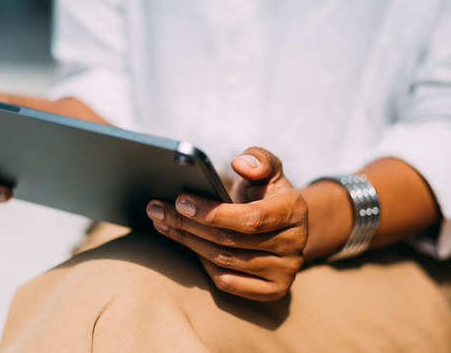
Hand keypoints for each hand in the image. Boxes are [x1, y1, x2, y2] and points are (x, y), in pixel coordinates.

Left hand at [146, 147, 307, 300]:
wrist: (284, 227)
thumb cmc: (268, 193)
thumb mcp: (268, 169)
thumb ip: (259, 159)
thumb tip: (240, 164)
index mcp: (295, 210)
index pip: (251, 218)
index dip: (213, 212)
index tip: (180, 200)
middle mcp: (295, 244)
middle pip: (231, 240)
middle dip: (188, 224)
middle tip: (156, 209)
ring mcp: (286, 272)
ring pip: (225, 261)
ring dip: (188, 242)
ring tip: (162, 222)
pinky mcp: (273, 291)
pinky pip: (227, 282)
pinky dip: (204, 264)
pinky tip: (188, 244)